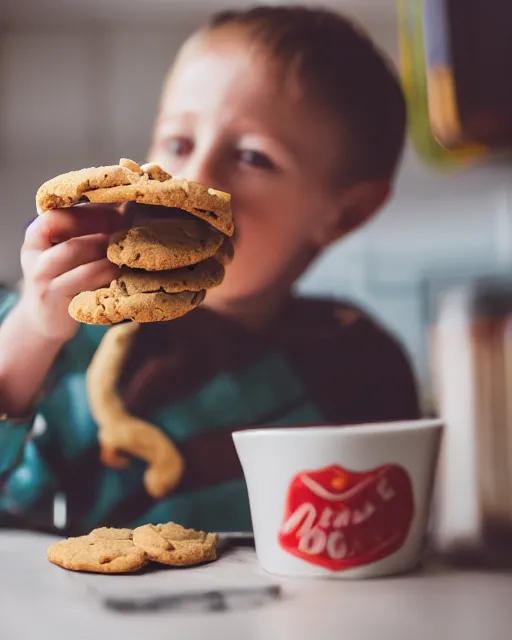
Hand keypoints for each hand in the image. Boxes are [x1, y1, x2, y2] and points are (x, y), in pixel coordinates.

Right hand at [20, 204, 124, 342]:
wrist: (45, 319)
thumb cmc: (65, 279)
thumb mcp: (70, 252)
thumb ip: (91, 230)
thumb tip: (128, 207)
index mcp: (36, 236)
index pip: (59, 214)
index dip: (90, 213)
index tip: (119, 213)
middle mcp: (33, 254)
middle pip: (71, 235)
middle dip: (105, 233)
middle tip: (129, 234)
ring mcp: (41, 277)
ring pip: (75, 251)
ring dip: (106, 251)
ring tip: (125, 252)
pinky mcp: (53, 297)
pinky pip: (84, 278)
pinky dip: (106, 271)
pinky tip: (120, 270)